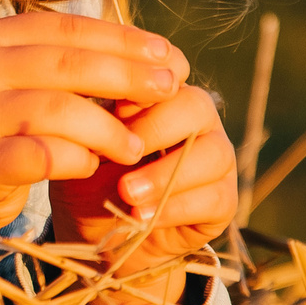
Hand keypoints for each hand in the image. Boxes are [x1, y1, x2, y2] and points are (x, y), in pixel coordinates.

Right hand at [0, 11, 189, 229]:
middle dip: (128, 77)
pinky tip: (93, 166)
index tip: (167, 55)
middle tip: (170, 91)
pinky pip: (44, 157)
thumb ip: (75, 64)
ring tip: (135, 145)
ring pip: (59, 111)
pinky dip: (77, 160)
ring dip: (109, 129)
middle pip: (68, 65)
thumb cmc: (4, 127)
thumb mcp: (27, 82)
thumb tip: (162, 56)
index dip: (122, 40)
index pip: (67, 29)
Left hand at [48, 83, 237, 265]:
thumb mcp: (81, 146)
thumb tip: (85, 94)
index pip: (169, 68)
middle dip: (155, 129)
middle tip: (118, 153)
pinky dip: (174, 208)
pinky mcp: (224, 200)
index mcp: (161, 96)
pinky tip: (141, 217)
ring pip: (214, 153)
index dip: (146, 82)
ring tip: (126, 193)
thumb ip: (90, 118)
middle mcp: (197, 120)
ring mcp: (216, 158)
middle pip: (196, 105)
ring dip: (165, 174)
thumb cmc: (89, 180)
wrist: (101, 236)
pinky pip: (215, 197)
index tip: (112, 104)